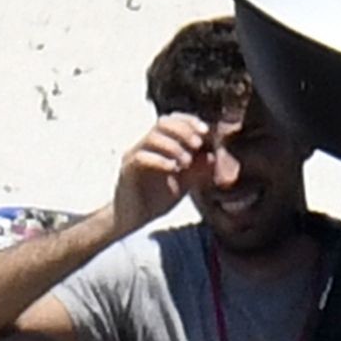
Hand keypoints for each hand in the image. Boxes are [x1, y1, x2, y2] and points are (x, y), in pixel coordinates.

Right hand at [109, 113, 208, 236]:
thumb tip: (213, 156)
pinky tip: (172, 169)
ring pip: (152, 137)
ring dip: (174, 146)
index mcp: (159, 144)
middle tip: (197, 144)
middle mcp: (145, 145)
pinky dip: (160, 160)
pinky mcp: (127, 170)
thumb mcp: (184, 183)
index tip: (205, 131)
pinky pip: (141, 157)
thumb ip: (197, 169)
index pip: (174, 120)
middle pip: (163, 122)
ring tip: (186, 162)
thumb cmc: (156, 199)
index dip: (190, 121)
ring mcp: (134, 155)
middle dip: (183, 130)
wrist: (133, 220)